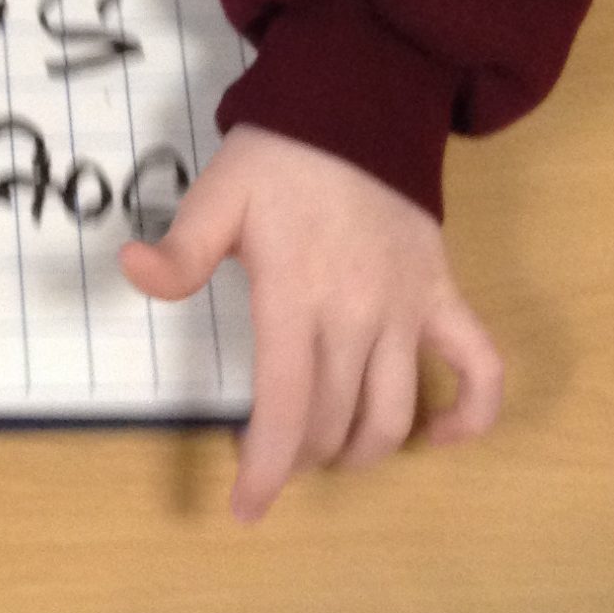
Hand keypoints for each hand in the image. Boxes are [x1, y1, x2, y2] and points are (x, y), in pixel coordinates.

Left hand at [120, 122, 501, 522]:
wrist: (356, 104)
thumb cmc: (278, 156)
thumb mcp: (217, 194)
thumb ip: (182, 247)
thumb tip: (133, 271)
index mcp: (296, 295)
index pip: (287, 407)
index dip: (267, 468)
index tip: (245, 508)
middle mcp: (359, 315)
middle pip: (335, 420)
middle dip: (301, 456)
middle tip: (273, 455)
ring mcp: (408, 309)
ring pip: (396, 412)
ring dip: (363, 449)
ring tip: (328, 450)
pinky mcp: (444, 296)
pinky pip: (480, 368)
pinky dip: (470, 416)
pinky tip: (437, 439)